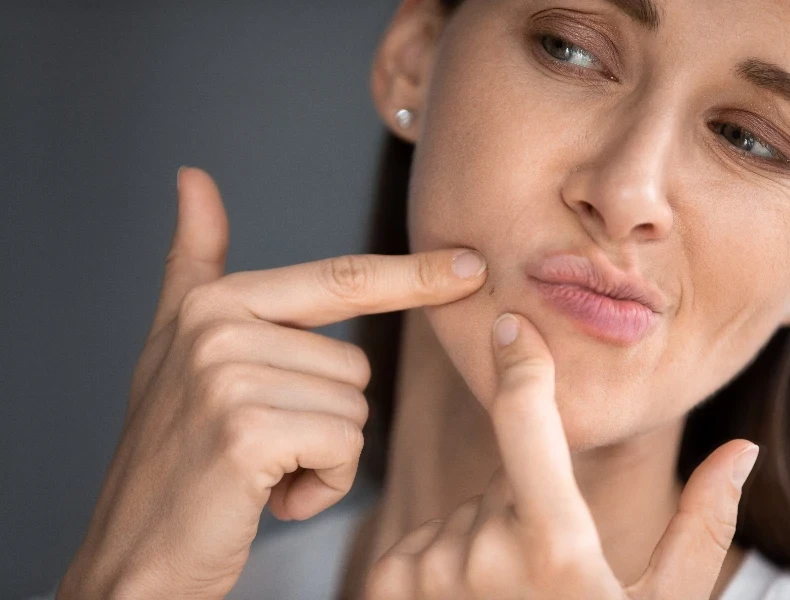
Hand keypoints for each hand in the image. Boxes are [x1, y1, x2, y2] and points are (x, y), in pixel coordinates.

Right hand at [56, 167, 487, 599]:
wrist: (135, 553)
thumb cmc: (170, 455)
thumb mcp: (174, 347)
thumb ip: (193, 263)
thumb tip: (194, 178)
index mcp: (216, 302)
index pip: (341, 279)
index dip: (412, 275)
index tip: (473, 266)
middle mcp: (218, 327)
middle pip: (355, 367)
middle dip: (325, 420)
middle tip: (262, 446)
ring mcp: (230, 376)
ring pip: (354, 411)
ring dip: (322, 457)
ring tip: (260, 470)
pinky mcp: (248, 430)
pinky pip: (345, 449)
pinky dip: (320, 486)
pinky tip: (266, 496)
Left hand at [365, 313, 758, 599]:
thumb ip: (703, 527)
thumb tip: (742, 450)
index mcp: (555, 549)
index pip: (527, 423)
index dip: (522, 367)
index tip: (512, 329)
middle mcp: (481, 555)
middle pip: (505, 480)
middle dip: (526, 504)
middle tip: (547, 570)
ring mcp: (429, 571)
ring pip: (465, 513)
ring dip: (487, 538)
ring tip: (512, 598)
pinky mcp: (389, 583)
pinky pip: (424, 536)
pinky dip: (445, 558)